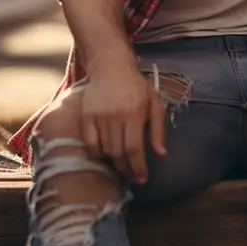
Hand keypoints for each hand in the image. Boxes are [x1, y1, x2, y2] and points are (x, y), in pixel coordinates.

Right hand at [81, 58, 167, 183]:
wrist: (111, 67)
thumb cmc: (137, 87)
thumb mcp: (155, 104)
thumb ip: (159, 130)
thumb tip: (160, 154)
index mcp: (134, 114)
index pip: (134, 149)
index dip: (138, 167)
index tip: (142, 178)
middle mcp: (115, 116)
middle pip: (118, 153)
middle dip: (127, 168)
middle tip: (133, 174)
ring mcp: (98, 117)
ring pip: (105, 151)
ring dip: (114, 162)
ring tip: (122, 165)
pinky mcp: (86, 117)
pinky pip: (90, 144)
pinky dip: (97, 153)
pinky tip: (106, 154)